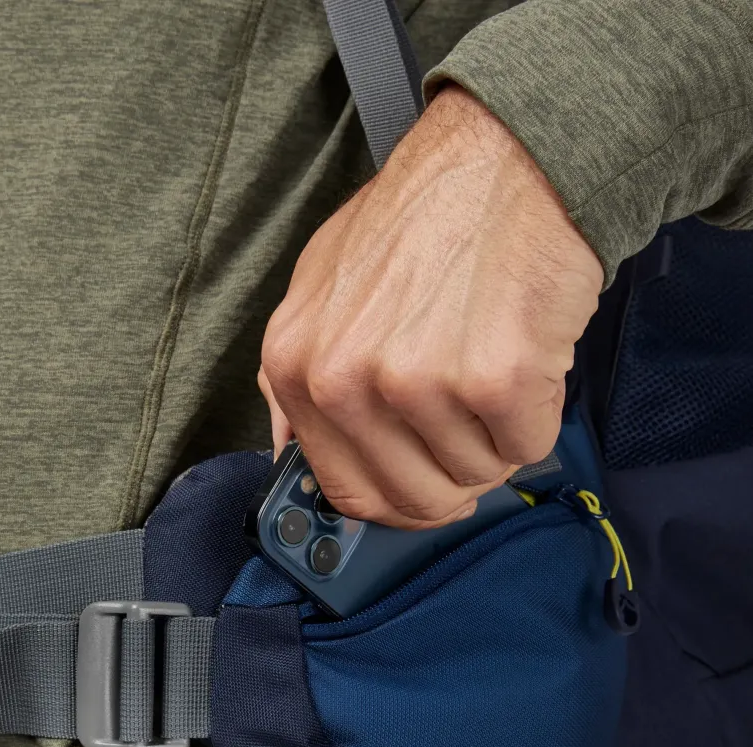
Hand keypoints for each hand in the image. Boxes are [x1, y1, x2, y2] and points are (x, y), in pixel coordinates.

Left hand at [259, 85, 602, 528]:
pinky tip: (525, 356)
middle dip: (455, 476)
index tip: (425, 490)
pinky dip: (538, 414)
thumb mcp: (321, 287)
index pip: (345, 491)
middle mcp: (345, 381)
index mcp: (297, 366)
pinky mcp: (493, 379)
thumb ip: (298, 379)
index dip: (397, 502)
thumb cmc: (423, 221)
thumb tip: (292, 453)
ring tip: (493, 361)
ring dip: (496, 436)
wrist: (505, 160)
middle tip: (473, 423)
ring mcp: (417, 382)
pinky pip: (527, 447)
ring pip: (477, 474)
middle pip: (415, 498)